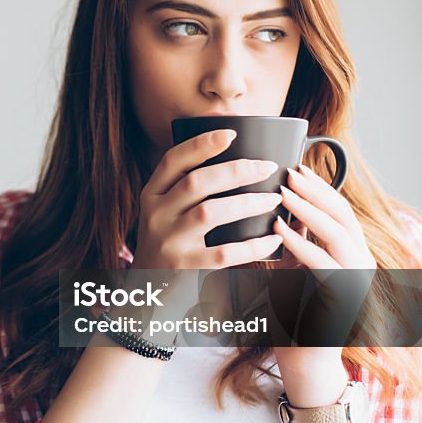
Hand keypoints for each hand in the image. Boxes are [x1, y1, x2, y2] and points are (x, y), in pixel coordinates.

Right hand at [133, 129, 284, 269]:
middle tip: (266, 167)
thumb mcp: (163, 212)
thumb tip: (234, 159)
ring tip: (273, 199)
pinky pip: (225, 253)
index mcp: (151, 195)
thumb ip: (185, 190)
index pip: (172, 161)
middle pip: (196, 183)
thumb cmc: (167, 244)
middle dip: (235, 170)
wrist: (147, 289)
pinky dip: (253, 245)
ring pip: (210, 212)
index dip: (201, 144)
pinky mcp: (185, 267)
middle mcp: (156, 215)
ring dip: (247, 202)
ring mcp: (169, 241)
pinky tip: (272, 238)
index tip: (230, 133)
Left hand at [272, 164, 374, 374]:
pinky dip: (301, 244)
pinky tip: (280, 230)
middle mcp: (359, 262)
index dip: (318, 187)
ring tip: (282, 194)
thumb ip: (293, 243)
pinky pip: (324, 263)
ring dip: (308, 211)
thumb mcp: (292, 269)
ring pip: (338, 234)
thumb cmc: (294, 315)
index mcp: (349, 253)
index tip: (295, 167)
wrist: (303, 360)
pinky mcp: (345, 297)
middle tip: (288, 172)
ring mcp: (356, 279)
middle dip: (314, 191)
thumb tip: (277, 210)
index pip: (338, 210)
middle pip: (342, 215)